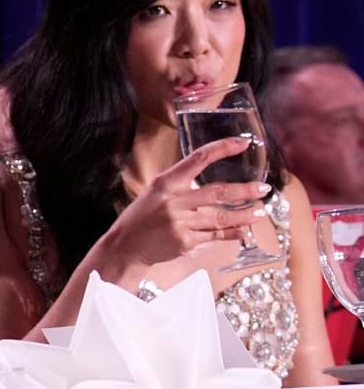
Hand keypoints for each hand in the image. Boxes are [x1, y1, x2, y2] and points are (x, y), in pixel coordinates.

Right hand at [97, 136, 267, 272]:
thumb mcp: (155, 193)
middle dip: (245, 190)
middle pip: (218, 191)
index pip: (199, 158)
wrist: (126, 245)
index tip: (243, 143)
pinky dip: (232, 233)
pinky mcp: (185, 241)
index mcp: (166, 182)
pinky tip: (244, 230)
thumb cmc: (142, 217)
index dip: (223, 148)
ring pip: (221, 216)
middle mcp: (174, 200)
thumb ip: (181, 186)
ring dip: (244, 214)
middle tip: (264, 188)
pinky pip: (215, 235)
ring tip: (260, 212)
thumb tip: (212, 182)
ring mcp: (180, 221)